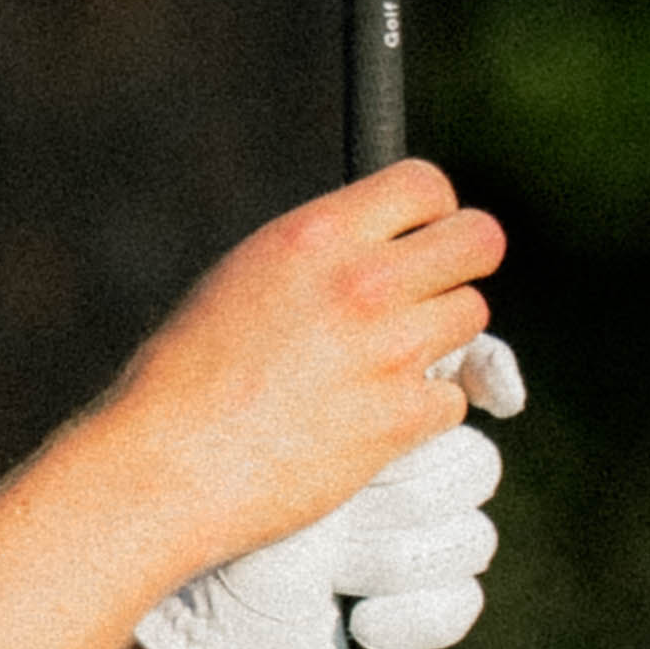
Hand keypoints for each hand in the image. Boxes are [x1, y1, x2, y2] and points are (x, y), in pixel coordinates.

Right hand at [99, 158, 510, 606]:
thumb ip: (321, 257)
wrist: (169, 465)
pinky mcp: (402, 417)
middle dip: (464, 263)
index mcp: (317, 234)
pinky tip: (368, 418)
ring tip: (382, 363)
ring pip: (472, 318)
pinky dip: (422, 410)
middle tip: (432, 292)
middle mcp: (364, 281)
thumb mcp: (245, 277)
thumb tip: (385, 252)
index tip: (419, 238)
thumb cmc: (187, 376)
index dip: (433, 211)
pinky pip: (452, 399)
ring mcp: (390, 350)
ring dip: (440, 338)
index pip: (424, 184)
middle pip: (481, 240)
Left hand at [134, 385, 515, 648]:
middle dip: (407, 493)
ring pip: (471, 537)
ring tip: (329, 572)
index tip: (480, 399)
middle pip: (472, 465)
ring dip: (390, 557)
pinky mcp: (421, 622)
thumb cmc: (221, 522)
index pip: (451, 399)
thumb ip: (346, 376)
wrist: (192, 627)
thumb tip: (426, 350)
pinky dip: (405, 614)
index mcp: (367, 432)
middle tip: (341, 518)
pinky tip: (354, 620)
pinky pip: (459, 604)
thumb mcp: (280, 436)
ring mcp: (416, 557)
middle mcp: (398, 491)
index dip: (466, 395)